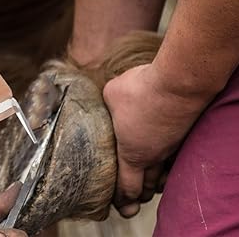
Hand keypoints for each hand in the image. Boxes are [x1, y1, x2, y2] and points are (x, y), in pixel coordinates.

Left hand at [103, 63, 207, 217]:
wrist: (178, 84)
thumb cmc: (140, 90)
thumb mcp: (110, 95)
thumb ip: (106, 106)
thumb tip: (107, 106)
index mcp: (132, 153)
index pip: (128, 188)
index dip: (122, 199)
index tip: (118, 205)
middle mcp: (154, 156)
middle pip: (147, 186)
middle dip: (138, 194)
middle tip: (130, 199)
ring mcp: (171, 148)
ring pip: (162, 174)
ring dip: (154, 181)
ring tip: (145, 182)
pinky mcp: (183, 136)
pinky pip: (173, 160)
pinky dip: (167, 165)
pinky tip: (161, 157)